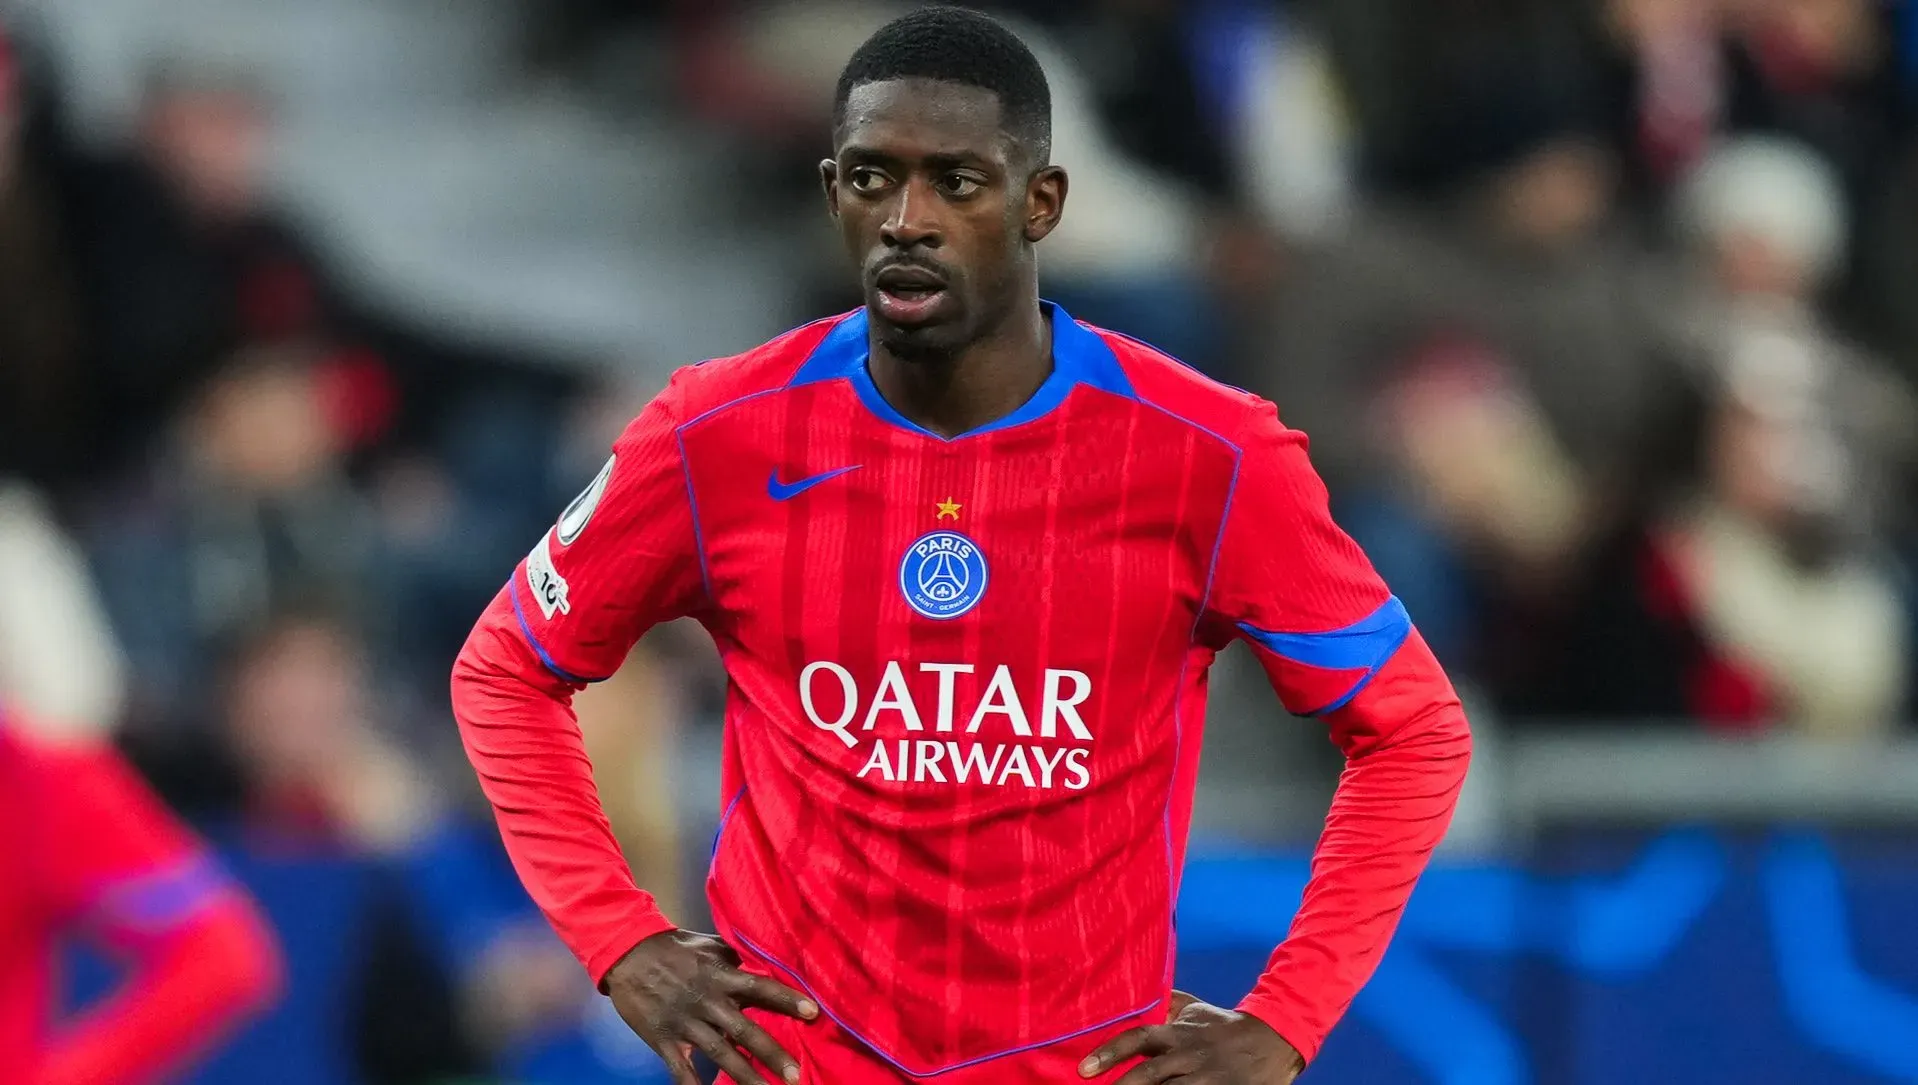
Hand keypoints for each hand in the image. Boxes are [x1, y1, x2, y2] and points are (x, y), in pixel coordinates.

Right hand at [603, 929, 818, 1084]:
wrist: (627, 953)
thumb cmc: (674, 947)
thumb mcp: (710, 944)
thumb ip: (736, 958)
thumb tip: (765, 962)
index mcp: (720, 976)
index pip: (759, 987)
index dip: (786, 999)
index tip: (813, 1012)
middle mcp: (707, 1002)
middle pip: (744, 1030)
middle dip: (771, 1053)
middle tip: (796, 1074)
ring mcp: (685, 1023)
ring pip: (720, 1054)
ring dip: (744, 1076)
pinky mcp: (663, 1040)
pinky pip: (681, 1069)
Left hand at [1079, 991, 1304, 1083]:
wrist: (1273, 1041)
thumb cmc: (1225, 1025)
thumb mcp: (1195, 1008)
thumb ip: (1165, 1002)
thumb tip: (1134, 993)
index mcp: (1178, 1033)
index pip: (1138, 1038)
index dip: (1110, 1052)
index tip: (1084, 1069)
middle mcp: (1188, 1056)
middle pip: (1149, 1075)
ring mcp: (1205, 1079)